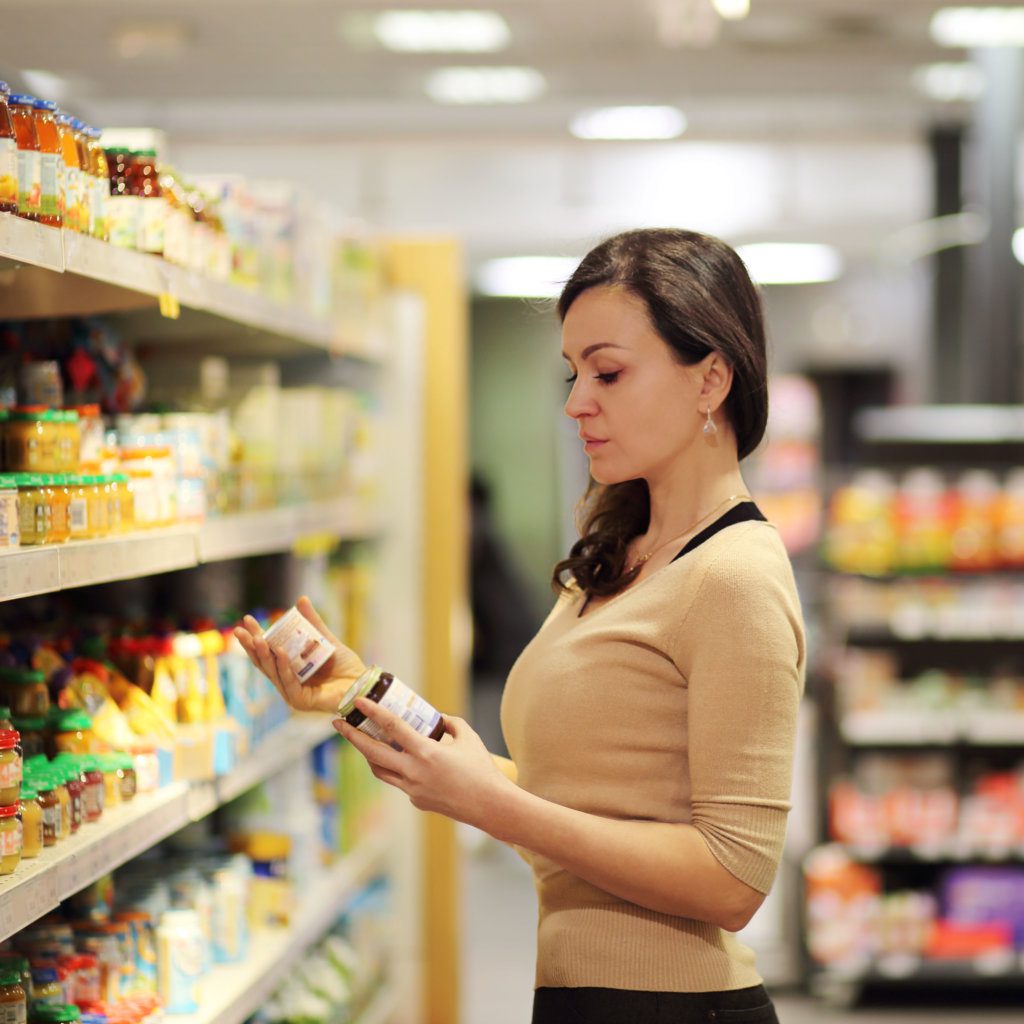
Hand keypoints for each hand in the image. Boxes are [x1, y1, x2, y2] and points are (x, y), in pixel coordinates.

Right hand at [233, 596, 366, 715]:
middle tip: (241, 629)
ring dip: (264, 655)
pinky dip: (283, 666)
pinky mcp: (300, 701)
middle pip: (265, 663)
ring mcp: (292, 692)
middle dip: (252, 646)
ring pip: (273, 672)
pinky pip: (288, 682)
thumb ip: (312, 623)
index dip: (256, 637)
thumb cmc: (345, 665)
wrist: (362, 682)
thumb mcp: (326, 639)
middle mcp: (288, 681)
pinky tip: (279, 652)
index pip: (268, 652)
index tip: (246, 620)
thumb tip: (300, 600)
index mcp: (290, 668)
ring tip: (258, 638)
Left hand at [334, 699, 514, 831]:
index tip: (358, 702)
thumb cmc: (482, 769)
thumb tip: (436, 718)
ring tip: (362, 741)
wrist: (489, 805)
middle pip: (372, 752)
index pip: (391, 727)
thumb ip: (450, 723)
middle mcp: (413, 772)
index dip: (372, 712)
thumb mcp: (468, 736)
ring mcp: (412, 789)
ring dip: (368, 755)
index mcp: (425, 752)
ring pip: (380, 770)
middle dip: (352, 736)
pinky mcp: (416, 800)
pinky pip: (399, 782)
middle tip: (339, 723)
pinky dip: (396, 769)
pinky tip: (403, 762)